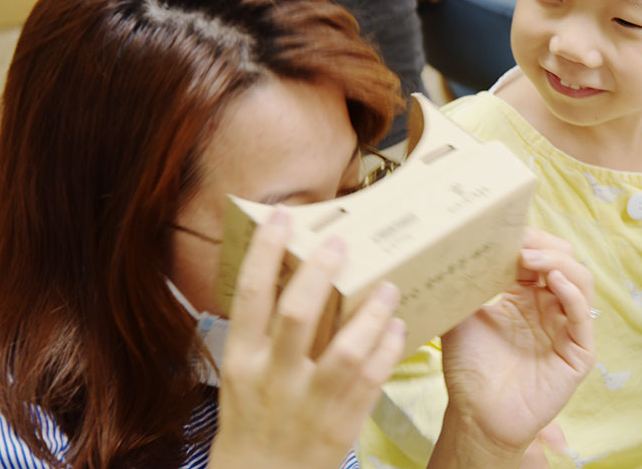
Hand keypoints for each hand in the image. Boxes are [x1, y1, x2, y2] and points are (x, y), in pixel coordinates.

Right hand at [209, 209, 404, 468]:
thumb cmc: (251, 420)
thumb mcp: (242, 374)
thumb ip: (263, 332)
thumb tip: (293, 272)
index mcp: (241, 359)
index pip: (250, 294)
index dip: (265, 251)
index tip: (283, 218)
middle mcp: (272, 377)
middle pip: (297, 312)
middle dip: (320, 272)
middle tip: (341, 242)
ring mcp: (307, 402)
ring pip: (345, 348)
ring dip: (371, 313)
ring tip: (388, 287)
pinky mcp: (340, 424)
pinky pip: (371, 380)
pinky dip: (387, 350)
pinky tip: (399, 329)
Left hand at [432, 228, 594, 465]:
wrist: (475, 413)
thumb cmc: (469, 367)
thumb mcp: (462, 314)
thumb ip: (466, 282)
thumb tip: (454, 245)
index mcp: (526, 295)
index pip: (540, 254)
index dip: (528, 239)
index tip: (505, 230)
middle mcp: (551, 307)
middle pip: (564, 260)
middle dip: (544, 245)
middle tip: (518, 243)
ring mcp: (567, 328)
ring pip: (580, 280)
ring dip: (558, 262)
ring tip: (531, 257)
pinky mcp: (579, 352)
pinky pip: (583, 315)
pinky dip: (571, 292)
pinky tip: (552, 280)